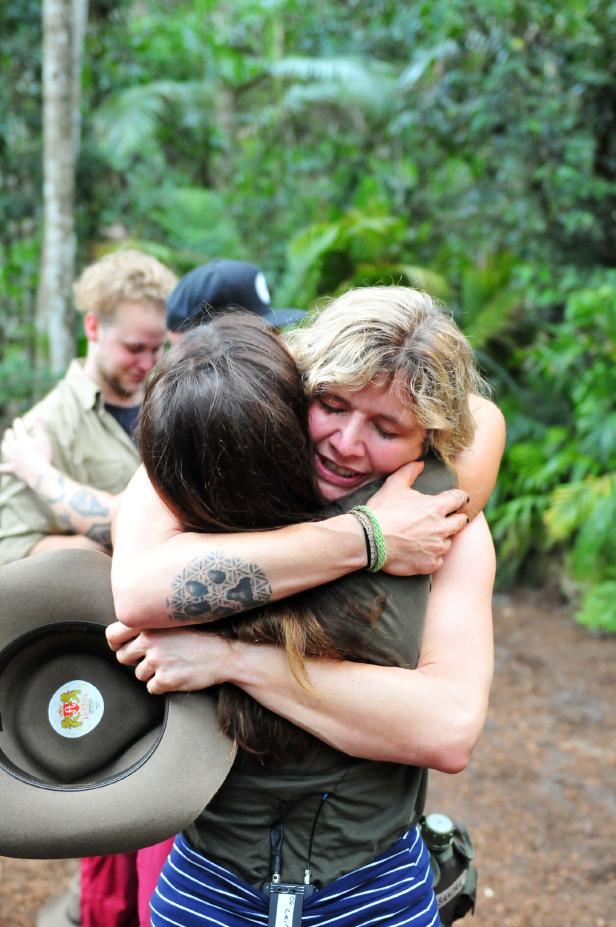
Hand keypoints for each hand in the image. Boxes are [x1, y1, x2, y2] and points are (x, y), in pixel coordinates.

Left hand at [0, 417, 52, 485]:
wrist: (38, 473)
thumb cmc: (43, 456)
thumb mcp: (44, 439)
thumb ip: (39, 427)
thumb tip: (38, 415)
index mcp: (22, 440)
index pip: (18, 428)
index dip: (18, 423)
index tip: (18, 420)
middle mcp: (14, 448)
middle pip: (9, 438)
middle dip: (9, 433)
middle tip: (10, 431)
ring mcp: (12, 459)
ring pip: (4, 449)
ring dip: (5, 444)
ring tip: (5, 443)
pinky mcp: (12, 469)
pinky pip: (3, 468)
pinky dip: (0, 468)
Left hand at [106, 621, 232, 694]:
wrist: (223, 655)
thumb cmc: (200, 639)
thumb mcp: (174, 623)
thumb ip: (150, 627)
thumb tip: (128, 636)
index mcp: (150, 624)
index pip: (113, 634)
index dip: (116, 643)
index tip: (122, 646)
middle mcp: (150, 641)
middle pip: (123, 657)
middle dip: (135, 660)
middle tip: (154, 658)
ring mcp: (156, 661)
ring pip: (139, 674)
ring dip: (152, 673)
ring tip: (171, 665)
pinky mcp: (164, 680)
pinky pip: (151, 687)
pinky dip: (162, 685)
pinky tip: (176, 675)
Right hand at [366, 462, 468, 574]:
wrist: (368, 539)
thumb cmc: (382, 511)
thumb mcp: (394, 485)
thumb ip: (409, 472)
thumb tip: (419, 463)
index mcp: (436, 507)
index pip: (459, 498)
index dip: (459, 497)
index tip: (458, 499)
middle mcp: (441, 528)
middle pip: (461, 522)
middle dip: (456, 518)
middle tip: (447, 518)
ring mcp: (436, 548)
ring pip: (449, 542)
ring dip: (442, 538)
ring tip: (429, 537)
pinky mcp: (429, 564)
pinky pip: (439, 560)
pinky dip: (433, 556)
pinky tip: (422, 552)